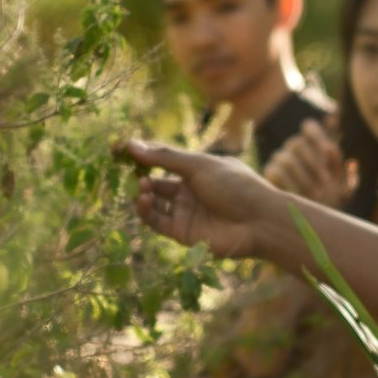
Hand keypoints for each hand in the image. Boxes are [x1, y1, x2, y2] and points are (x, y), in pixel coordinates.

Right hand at [121, 138, 282, 259]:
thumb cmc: (235, 186)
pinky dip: (146, 211)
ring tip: (143, 186)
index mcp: (196, 170)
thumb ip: (165, 158)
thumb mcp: (199, 165)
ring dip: (143, 193)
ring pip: (154, 202)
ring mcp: (185, 212)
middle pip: (155, 181)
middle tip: (126, 169)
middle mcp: (188, 191)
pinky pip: (157, 221)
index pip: (162, 160)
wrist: (259, 221)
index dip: (141, 154)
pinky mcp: (182, 233)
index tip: (118, 147)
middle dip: (140, 175)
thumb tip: (131, 144)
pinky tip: (144, 199)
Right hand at [263, 119, 349, 206]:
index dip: (317, 134)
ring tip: (316, 194)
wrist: (309, 223)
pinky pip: (275, 172)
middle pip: (297, 143)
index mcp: (312, 146)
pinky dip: (290, 184)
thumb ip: (343, 171)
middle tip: (326, 182)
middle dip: (313, 163)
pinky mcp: (269, 174)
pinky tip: (299, 197)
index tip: (327, 150)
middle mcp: (293, 149)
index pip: (309, 126)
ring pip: (286, 159)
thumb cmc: (328, 201)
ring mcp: (279, 160)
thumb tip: (342, 157)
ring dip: (303, 177)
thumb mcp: (342, 187)